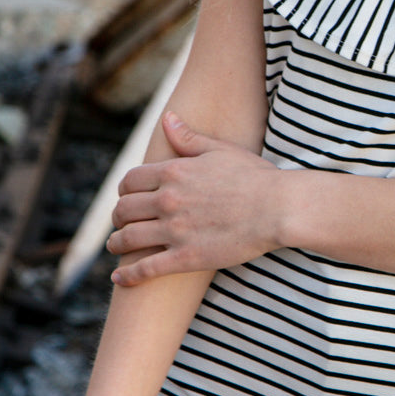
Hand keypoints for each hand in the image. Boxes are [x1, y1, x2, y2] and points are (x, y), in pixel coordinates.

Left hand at [108, 112, 280, 285]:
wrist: (278, 209)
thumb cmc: (254, 177)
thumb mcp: (220, 151)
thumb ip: (188, 138)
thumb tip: (167, 118)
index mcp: (173, 172)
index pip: (130, 181)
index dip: (123, 190)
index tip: (127, 197)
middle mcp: (167, 201)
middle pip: (123, 210)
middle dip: (118, 217)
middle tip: (121, 223)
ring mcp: (175, 231)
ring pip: (128, 239)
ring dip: (116, 244)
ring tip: (116, 246)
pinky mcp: (186, 258)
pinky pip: (145, 268)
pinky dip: (127, 275)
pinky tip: (119, 277)